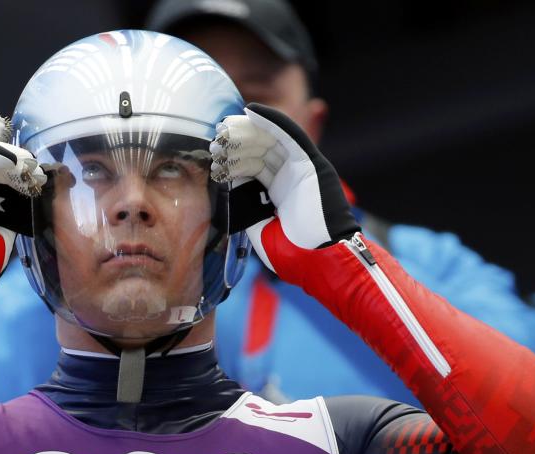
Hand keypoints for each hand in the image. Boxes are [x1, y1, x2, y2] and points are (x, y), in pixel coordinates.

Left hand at [210, 102, 358, 281]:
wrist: (321, 261)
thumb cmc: (293, 254)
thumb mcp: (259, 227)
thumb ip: (244, 206)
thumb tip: (226, 185)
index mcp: (278, 193)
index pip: (253, 167)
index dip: (233, 159)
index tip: (214, 155)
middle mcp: (290, 178)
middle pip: (259, 151)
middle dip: (236, 144)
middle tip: (216, 139)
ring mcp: (302, 169)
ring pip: (270, 140)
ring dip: (247, 131)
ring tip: (225, 126)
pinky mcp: (311, 163)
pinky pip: (289, 135)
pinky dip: (271, 121)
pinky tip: (250, 112)